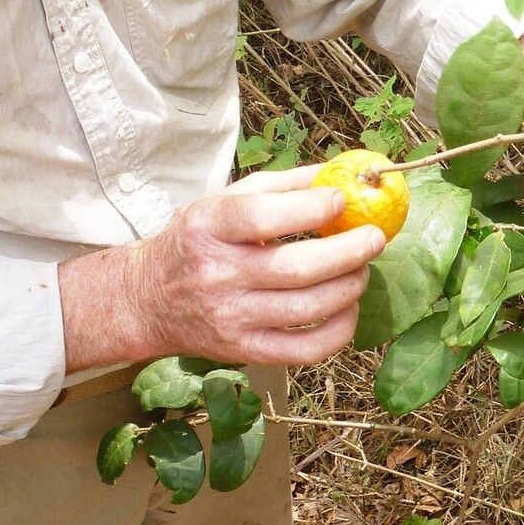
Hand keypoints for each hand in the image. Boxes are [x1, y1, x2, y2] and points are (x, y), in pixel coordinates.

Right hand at [60, 166, 384, 373]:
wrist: (148, 299)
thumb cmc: (198, 242)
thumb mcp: (224, 201)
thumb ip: (283, 186)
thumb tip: (341, 173)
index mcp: (210, 228)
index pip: (265, 217)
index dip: (313, 208)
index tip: (341, 201)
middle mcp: (217, 274)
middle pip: (296, 268)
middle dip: (349, 252)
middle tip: (375, 238)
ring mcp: (231, 318)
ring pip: (307, 309)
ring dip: (350, 287)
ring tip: (362, 270)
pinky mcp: (244, 351)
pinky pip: (305, 349)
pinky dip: (340, 331)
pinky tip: (348, 308)